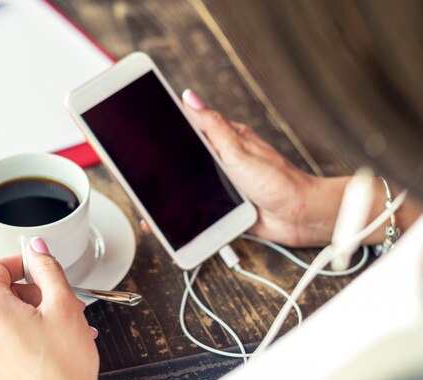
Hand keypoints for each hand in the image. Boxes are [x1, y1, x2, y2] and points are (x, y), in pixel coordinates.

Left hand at [0, 237, 102, 379]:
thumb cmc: (62, 371)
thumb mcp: (63, 305)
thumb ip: (47, 269)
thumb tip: (36, 249)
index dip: (21, 262)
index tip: (39, 265)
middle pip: (2, 293)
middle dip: (35, 293)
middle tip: (63, 302)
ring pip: (8, 316)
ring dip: (36, 314)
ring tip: (66, 326)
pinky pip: (8, 338)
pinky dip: (30, 333)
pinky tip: (56, 343)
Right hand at [140, 88, 353, 246]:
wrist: (298, 218)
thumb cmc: (278, 181)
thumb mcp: (238, 150)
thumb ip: (212, 127)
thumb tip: (189, 98)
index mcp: (224, 140)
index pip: (188, 128)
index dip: (165, 128)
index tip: (143, 129)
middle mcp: (220, 161)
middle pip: (182, 160)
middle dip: (162, 169)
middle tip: (141, 176)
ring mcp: (219, 185)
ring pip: (187, 187)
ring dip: (173, 196)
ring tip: (152, 204)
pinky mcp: (221, 208)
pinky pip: (197, 210)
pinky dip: (186, 215)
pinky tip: (173, 220)